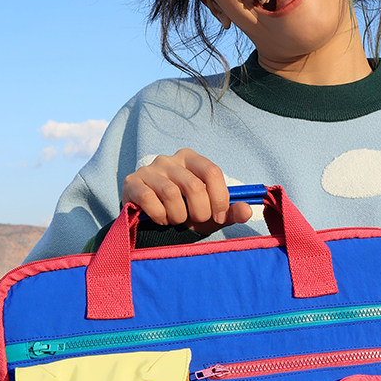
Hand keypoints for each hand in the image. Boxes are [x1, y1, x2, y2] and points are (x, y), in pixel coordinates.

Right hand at [121, 149, 252, 234]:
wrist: (151, 218)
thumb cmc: (185, 212)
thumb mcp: (210, 214)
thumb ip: (229, 212)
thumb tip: (248, 211)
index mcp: (192, 159)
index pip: (212, 172)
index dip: (219, 199)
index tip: (218, 217)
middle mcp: (170, 159)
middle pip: (194, 186)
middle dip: (199, 212)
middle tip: (195, 221)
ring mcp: (150, 169)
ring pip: (171, 194)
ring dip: (178, 216)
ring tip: (176, 220)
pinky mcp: (132, 182)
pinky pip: (149, 199)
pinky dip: (159, 216)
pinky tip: (160, 219)